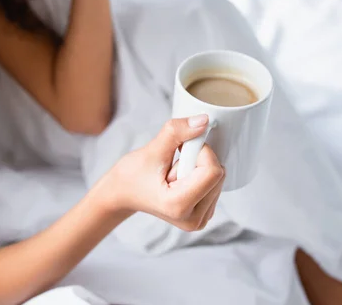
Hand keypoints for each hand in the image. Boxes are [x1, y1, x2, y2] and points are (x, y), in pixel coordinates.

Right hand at [98, 116, 224, 230]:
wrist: (122, 194)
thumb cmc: (131, 176)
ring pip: (219, 179)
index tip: (180, 149)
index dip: (199, 151)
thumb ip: (177, 132)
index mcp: (179, 206)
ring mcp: (200, 220)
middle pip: (218, 175)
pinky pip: (216, 186)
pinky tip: (180, 180)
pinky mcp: (203, 215)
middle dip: (198, 160)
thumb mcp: (151, 150)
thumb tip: (204, 121)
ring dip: (199, 168)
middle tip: (173, 165)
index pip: (212, 171)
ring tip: (173, 175)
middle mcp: (194, 220)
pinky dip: (200, 176)